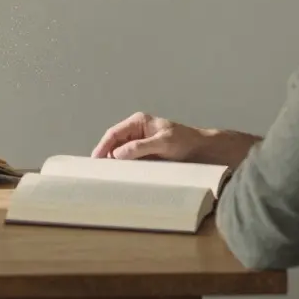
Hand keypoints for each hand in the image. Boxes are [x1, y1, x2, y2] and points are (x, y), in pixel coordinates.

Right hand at [91, 112, 260, 168]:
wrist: (203, 150)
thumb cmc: (185, 141)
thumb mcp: (163, 142)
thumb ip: (140, 147)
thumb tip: (117, 155)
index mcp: (138, 122)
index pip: (114, 133)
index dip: (103, 146)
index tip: (96, 160)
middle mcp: (136, 131)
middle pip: (114, 143)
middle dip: (105, 155)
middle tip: (97, 171)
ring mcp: (140, 143)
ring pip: (120, 153)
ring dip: (113, 163)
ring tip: (105, 175)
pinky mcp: (145, 155)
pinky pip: (130, 161)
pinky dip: (123, 167)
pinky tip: (120, 176)